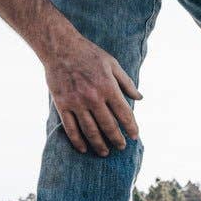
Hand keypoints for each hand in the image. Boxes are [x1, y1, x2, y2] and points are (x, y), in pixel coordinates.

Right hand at [41, 23, 141, 155]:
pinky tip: (83, 148)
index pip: (124, 114)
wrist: (60, 47)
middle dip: (117, 140)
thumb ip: (126, 82)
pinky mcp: (62, 105)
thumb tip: (140, 98)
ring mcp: (76, 103)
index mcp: (108, 87)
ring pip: (90, 131)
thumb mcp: (112, 63)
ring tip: (105, 152)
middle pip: (109, 126)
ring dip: (99, 144)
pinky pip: (71, 128)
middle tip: (122, 147)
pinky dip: (78, 141)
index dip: (131, 127)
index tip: (135, 136)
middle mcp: (93, 97)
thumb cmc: (88, 53)